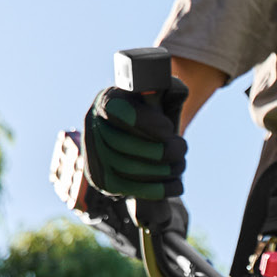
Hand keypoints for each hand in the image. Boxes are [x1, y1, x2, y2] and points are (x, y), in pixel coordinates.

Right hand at [83, 83, 187, 201]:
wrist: (145, 137)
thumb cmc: (157, 111)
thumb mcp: (165, 94)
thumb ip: (170, 86)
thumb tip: (169, 89)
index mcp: (108, 99)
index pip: (119, 111)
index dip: (145, 122)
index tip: (169, 129)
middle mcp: (93, 125)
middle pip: (123, 144)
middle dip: (160, 150)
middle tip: (182, 148)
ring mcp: (94, 155)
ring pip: (127, 168)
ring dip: (161, 170)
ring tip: (181, 164)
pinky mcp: (102, 180)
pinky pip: (128, 188)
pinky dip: (157, 189)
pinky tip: (176, 185)